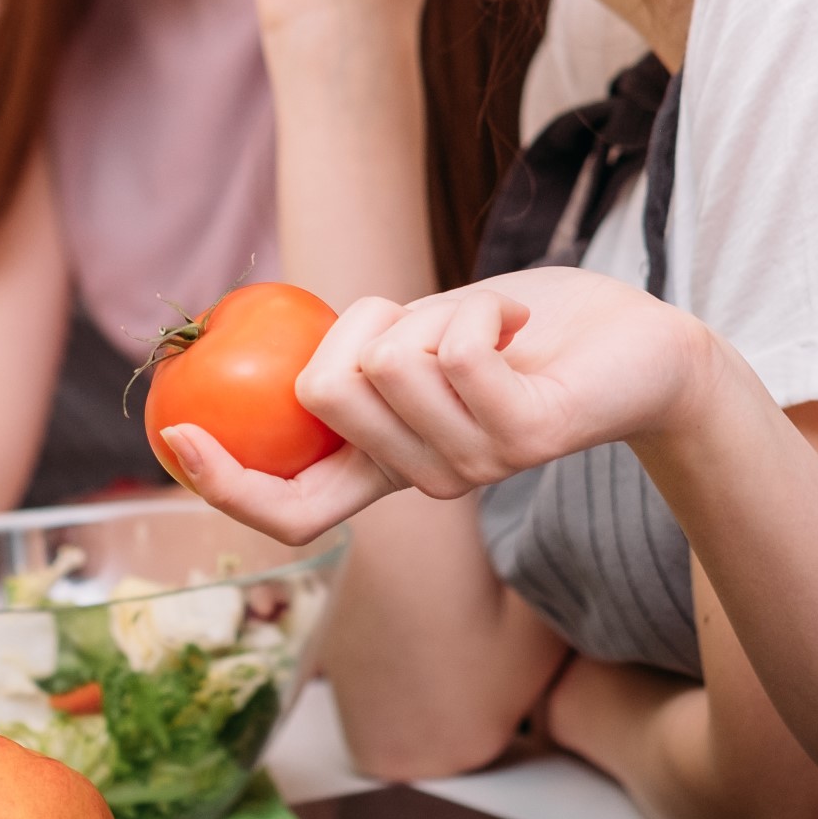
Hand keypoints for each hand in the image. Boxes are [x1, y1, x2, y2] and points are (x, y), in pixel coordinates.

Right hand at [164, 268, 724, 542]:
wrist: (640, 346)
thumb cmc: (526, 334)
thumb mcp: (425, 340)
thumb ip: (364, 359)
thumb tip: (281, 357)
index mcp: (388, 468)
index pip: (290, 511)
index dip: (224, 484)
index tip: (177, 429)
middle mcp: (423, 482)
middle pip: (321, 391)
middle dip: (365, 321)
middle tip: (433, 322)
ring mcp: (473, 468)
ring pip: (387, 362)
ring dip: (434, 311)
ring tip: (491, 328)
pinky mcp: (523, 437)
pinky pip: (455, 347)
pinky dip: (483, 308)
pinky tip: (520, 328)